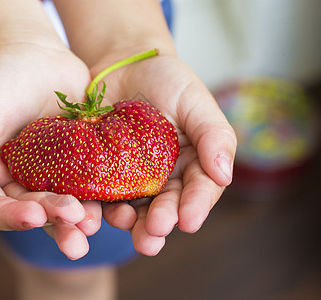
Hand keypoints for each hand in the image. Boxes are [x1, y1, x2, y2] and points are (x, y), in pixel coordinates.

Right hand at [0, 43, 100, 259]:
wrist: (36, 54)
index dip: (9, 217)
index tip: (32, 215)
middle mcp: (16, 182)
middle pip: (31, 211)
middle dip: (52, 221)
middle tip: (74, 222)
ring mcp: (48, 175)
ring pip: (61, 205)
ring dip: (76, 219)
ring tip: (92, 225)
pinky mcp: (76, 165)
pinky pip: (87, 185)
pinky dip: (98, 196)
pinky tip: (112, 203)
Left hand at [97, 52, 236, 255]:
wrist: (123, 66)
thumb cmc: (166, 79)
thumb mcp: (194, 100)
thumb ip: (213, 134)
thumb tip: (225, 175)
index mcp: (192, 163)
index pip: (198, 189)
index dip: (195, 206)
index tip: (189, 221)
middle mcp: (164, 177)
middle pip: (165, 206)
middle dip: (160, 222)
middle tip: (153, 236)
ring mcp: (132, 178)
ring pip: (134, 208)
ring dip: (131, 224)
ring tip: (129, 230)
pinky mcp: (103, 173)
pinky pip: (101, 193)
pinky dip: (98, 206)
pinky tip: (95, 213)